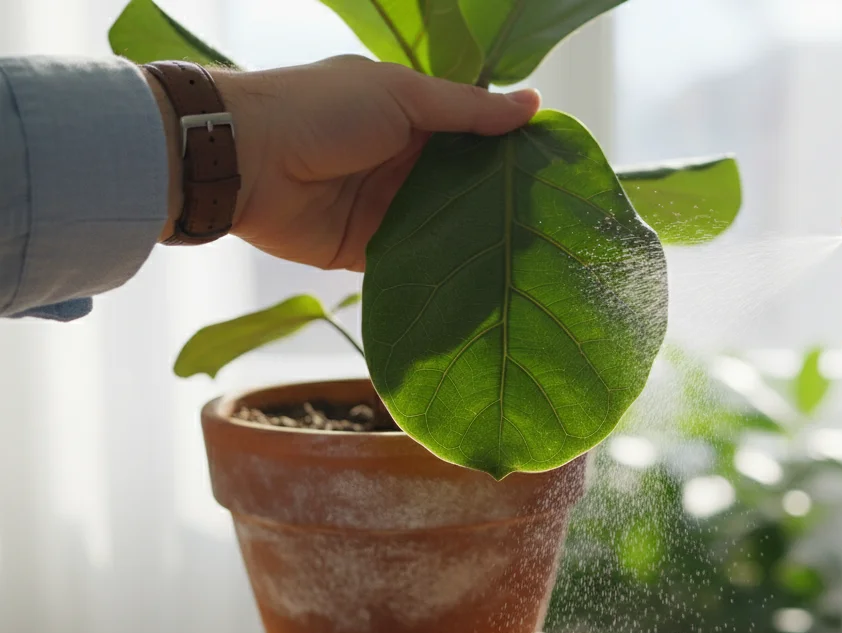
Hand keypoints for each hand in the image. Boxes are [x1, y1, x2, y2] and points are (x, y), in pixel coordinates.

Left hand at [146, 55, 540, 269]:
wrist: (243, 160)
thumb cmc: (320, 110)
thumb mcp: (403, 95)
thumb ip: (468, 109)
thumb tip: (534, 105)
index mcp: (412, 117)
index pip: (475, 135)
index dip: (511, 151)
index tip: (556, 171)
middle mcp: (403, 163)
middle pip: (465, 185)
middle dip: (501, 202)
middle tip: (553, 225)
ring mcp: (386, 208)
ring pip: (446, 227)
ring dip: (476, 240)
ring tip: (531, 260)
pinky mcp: (367, 250)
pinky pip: (414, 262)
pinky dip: (441, 272)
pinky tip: (483, 286)